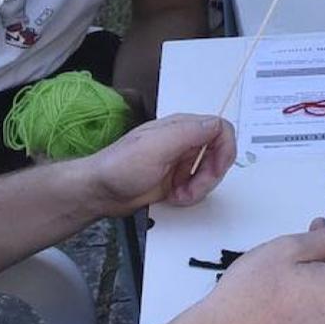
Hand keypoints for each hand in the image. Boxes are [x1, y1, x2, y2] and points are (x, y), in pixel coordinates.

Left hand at [83, 113, 234, 214]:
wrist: (98, 191)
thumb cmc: (120, 166)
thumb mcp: (156, 146)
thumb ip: (188, 133)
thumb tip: (216, 125)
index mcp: (181, 127)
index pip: (220, 129)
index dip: (225, 149)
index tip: (217, 169)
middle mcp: (183, 141)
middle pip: (218, 154)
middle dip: (210, 176)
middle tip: (192, 189)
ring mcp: (179, 161)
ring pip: (209, 173)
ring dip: (199, 188)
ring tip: (180, 195)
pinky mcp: (174, 179)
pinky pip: (196, 187)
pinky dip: (191, 196)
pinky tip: (175, 198)